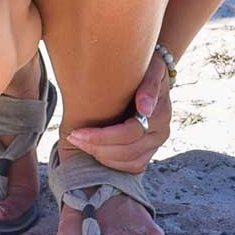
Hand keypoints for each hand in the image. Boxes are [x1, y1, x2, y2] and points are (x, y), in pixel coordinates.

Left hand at [66, 51, 171, 173]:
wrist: (152, 72)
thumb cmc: (146, 67)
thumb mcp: (150, 68)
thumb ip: (149, 86)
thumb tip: (145, 108)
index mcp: (161, 113)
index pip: (130, 133)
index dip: (101, 137)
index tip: (76, 132)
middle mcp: (161, 132)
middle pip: (128, 151)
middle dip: (96, 148)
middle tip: (73, 137)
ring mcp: (156, 144)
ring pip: (130, 163)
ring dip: (103, 157)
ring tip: (81, 144)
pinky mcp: (150, 151)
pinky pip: (133, 167)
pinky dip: (113, 164)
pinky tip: (96, 151)